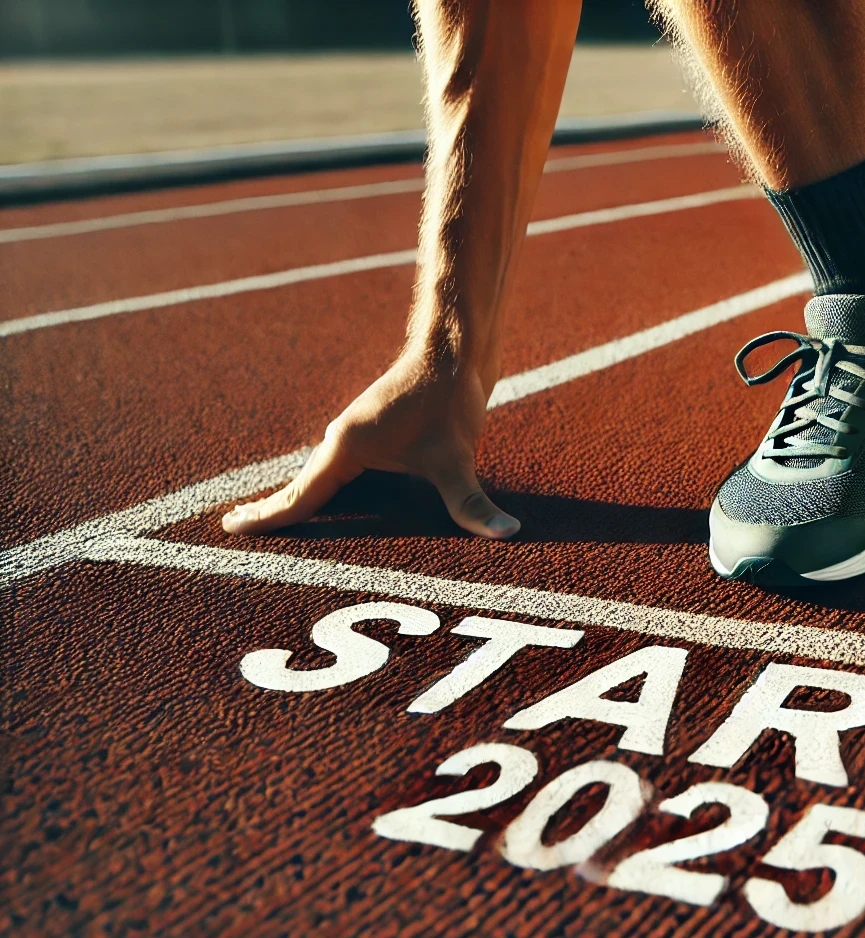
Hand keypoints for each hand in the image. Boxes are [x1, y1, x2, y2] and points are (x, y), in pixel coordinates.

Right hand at [220, 356, 518, 538]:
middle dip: (274, 512)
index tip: (229, 529)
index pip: (300, 495)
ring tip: (275, 523)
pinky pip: (343, 469)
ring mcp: (359, 434)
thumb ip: (472, 503)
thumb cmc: (450, 396)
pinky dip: (330, 489)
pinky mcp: (378, 432)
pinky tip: (337, 502)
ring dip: (302, 500)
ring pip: (322, 477)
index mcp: (347, 446)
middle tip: (239, 531)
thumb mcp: (457, 457)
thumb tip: (507, 534)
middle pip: (302, 487)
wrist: (457, 348)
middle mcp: (343, 439)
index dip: (266, 517)